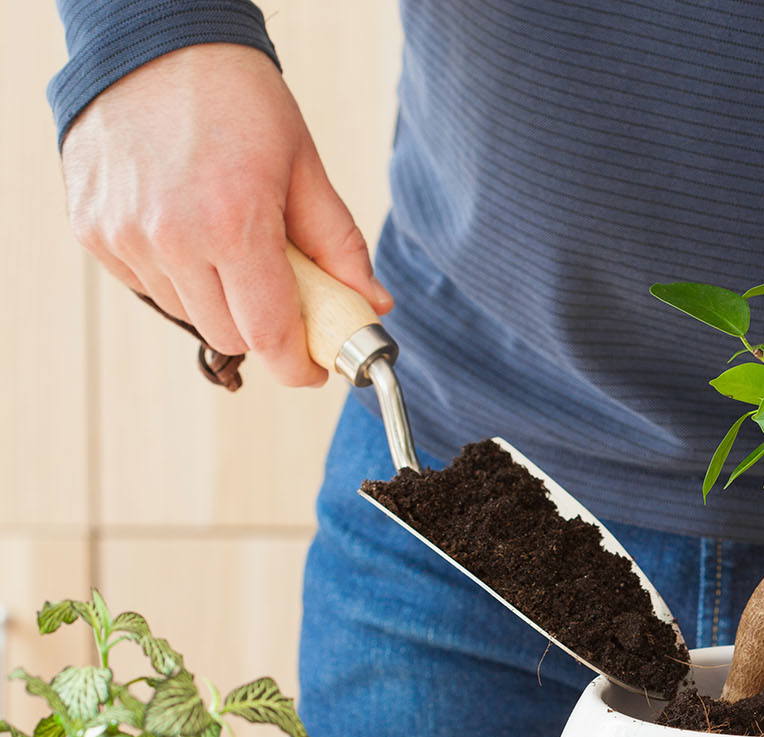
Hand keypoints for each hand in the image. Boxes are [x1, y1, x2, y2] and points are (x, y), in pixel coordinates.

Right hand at [61, 43, 391, 385]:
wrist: (153, 43)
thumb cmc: (237, 99)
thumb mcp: (304, 167)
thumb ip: (339, 246)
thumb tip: (372, 303)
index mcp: (232, 223)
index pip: (269, 334)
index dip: (298, 364)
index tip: (314, 368)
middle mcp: (170, 237)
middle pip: (230, 335)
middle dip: (264, 326)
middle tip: (282, 289)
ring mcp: (123, 236)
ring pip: (188, 315)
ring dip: (218, 299)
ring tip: (229, 240)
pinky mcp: (93, 230)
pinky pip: (149, 288)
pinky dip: (178, 277)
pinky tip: (188, 229)